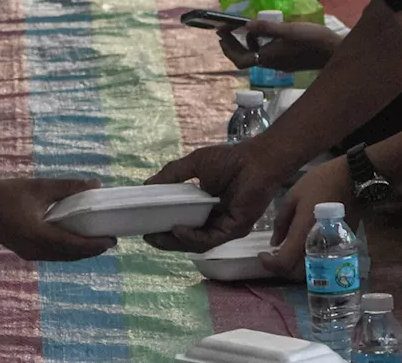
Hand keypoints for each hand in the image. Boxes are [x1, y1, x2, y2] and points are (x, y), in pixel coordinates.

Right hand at [0, 178, 116, 260]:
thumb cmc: (10, 192)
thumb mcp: (41, 187)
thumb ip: (69, 187)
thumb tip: (96, 185)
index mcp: (38, 234)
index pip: (73, 245)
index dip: (94, 245)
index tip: (111, 240)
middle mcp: (34, 249)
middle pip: (70, 255)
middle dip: (91, 250)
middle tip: (109, 241)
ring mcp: (29, 253)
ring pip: (61, 258)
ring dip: (79, 253)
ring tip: (96, 243)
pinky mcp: (25, 252)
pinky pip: (51, 256)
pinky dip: (66, 252)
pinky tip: (74, 244)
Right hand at [143, 139, 279, 251]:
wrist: (256, 159)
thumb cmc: (229, 160)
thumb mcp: (193, 165)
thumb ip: (172, 175)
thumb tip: (146, 185)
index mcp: (204, 207)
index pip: (181, 222)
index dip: (163, 226)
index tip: (144, 224)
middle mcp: (213, 220)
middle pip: (186, 237)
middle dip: (165, 240)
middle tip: (147, 237)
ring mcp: (224, 227)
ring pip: (196, 243)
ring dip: (175, 242)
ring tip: (156, 236)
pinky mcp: (233, 230)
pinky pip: (210, 239)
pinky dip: (192, 237)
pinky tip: (177, 230)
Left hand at [218, 20, 341, 72]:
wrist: (335, 52)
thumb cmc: (313, 41)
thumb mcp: (289, 30)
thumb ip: (267, 28)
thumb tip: (245, 25)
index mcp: (268, 58)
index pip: (240, 59)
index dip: (227, 47)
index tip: (221, 33)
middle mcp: (272, 64)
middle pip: (245, 58)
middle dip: (233, 44)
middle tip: (225, 30)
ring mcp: (280, 64)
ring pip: (257, 55)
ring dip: (248, 42)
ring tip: (248, 26)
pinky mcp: (289, 61)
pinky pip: (268, 53)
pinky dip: (262, 43)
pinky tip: (269, 31)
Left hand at [257, 156, 351, 278]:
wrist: (353, 180)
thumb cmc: (321, 183)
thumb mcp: (293, 196)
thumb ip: (281, 221)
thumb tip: (274, 242)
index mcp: (304, 233)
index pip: (284, 262)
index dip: (269, 263)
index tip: (262, 254)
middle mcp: (319, 247)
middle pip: (296, 274)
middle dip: (280, 268)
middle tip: (272, 255)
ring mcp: (332, 250)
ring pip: (310, 272)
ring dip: (295, 268)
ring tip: (285, 252)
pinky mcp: (341, 247)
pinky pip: (322, 263)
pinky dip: (308, 262)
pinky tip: (301, 249)